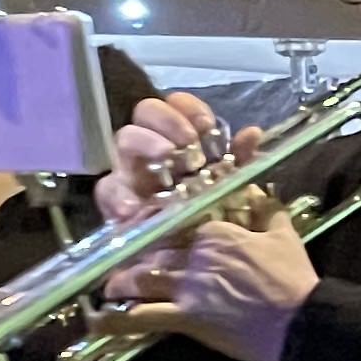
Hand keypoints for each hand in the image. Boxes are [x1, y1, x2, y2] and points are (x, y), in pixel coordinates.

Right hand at [98, 92, 238, 223]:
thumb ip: (240, 159)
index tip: (206, 127)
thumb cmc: (208, 212)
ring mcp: (130, 170)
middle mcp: (151, 146)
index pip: (175, 104)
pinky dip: (119, 196)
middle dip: (168, 122)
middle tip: (189, 147)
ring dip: (147, 144)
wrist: (189, 257)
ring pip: (124, 140)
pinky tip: (135, 208)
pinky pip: (108, 189)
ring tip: (166, 163)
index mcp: (179, 137)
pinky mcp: (115, 201)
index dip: (189, 108)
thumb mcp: (229, 185)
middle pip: (146, 111)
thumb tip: (252, 133)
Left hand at [102, 207, 315, 360]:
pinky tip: (96, 320)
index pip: (173, 218)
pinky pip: (142, 317)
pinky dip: (115, 320)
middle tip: (119, 258)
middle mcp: (194, 253)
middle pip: (150, 247)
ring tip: (110, 286)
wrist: (303, 321)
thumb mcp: (282, 234)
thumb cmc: (293, 277)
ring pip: (139, 276)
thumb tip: (257, 189)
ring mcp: (187, 286)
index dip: (154, 223)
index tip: (144, 226)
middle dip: (132, 253)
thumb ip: (265, 208)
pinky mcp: (187, 317)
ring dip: (121, 282)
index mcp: (215, 229)